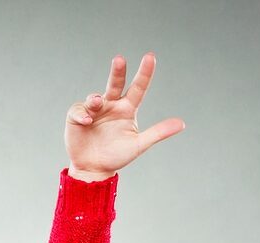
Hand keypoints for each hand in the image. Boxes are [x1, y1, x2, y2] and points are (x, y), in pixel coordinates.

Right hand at [65, 52, 184, 180]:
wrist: (93, 169)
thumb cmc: (117, 156)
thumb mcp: (139, 144)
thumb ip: (158, 132)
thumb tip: (182, 124)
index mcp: (127, 109)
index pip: (138, 88)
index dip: (144, 73)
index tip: (150, 57)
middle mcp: (111, 105)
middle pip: (115, 83)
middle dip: (118, 71)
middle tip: (120, 60)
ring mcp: (94, 109)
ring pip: (95, 96)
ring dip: (96, 99)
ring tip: (96, 103)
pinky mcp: (77, 116)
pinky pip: (78, 109)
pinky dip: (82, 113)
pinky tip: (86, 121)